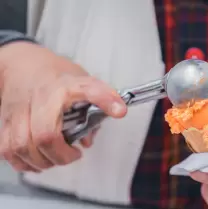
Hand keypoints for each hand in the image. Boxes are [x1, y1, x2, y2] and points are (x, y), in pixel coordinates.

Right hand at [0, 42, 126, 171]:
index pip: (90, 89)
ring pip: (22, 146)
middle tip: (73, 154)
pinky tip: (36, 160)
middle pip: (45, 135)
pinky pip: (7, 149)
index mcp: (68, 85)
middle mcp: (42, 97)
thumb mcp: (81, 82)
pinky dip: (22, 162)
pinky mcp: (4, 121)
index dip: (106, 99)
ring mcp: (20, 110)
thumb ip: (93, 108)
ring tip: (55, 159)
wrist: (20, 64)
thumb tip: (87, 141)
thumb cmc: (55, 76)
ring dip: (42, 161)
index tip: (121, 110)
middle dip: (61, 155)